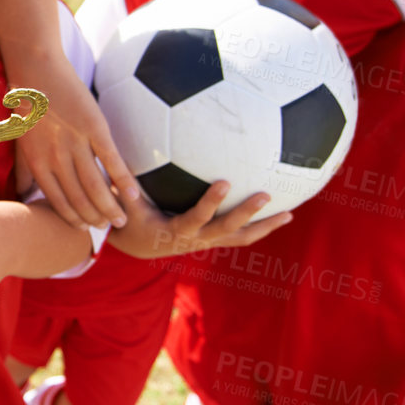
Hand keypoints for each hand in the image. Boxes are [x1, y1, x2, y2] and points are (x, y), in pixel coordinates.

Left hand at [12, 65, 138, 230]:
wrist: (36, 68)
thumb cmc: (26, 105)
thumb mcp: (19, 142)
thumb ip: (23, 171)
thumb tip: (21, 195)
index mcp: (37, 163)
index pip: (57, 201)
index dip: (72, 218)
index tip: (84, 228)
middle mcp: (56, 158)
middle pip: (79, 198)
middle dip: (93, 217)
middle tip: (105, 228)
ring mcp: (76, 143)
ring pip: (96, 185)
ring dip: (110, 206)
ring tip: (121, 220)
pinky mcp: (94, 127)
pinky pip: (112, 160)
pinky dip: (124, 179)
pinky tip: (134, 196)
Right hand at [108, 181, 291, 259]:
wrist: (140, 246)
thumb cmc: (132, 218)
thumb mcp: (126, 204)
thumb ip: (124, 186)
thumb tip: (116, 158)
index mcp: (176, 231)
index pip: (197, 217)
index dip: (211, 202)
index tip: (225, 181)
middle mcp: (197, 240)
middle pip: (227, 229)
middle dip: (246, 213)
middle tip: (265, 195)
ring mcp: (209, 241)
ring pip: (241, 237)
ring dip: (265, 227)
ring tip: (288, 214)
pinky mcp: (215, 240)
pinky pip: (242, 235)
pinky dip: (262, 227)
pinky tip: (282, 214)